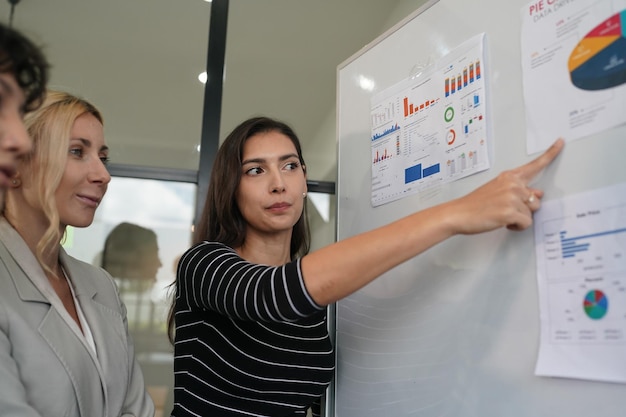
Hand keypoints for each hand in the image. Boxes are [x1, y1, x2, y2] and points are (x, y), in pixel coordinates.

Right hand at [449, 138, 564, 233]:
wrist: (457, 214)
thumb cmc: (473, 205)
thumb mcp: (496, 192)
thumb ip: (518, 191)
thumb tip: (537, 194)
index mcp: (508, 177)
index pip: (533, 165)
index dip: (550, 154)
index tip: (560, 142)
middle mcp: (512, 184)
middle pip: (535, 199)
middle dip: (524, 209)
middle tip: (505, 210)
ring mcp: (511, 197)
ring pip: (531, 213)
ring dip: (519, 219)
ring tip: (501, 216)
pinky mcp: (510, 211)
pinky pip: (526, 223)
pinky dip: (516, 227)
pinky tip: (503, 223)